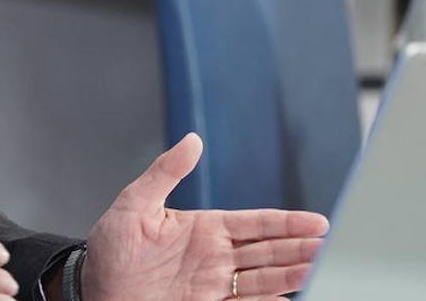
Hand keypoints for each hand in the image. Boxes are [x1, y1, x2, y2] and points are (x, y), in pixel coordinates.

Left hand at [82, 134, 328, 300]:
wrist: (94, 290)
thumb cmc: (109, 250)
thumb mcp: (133, 204)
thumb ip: (165, 172)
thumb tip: (192, 140)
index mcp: (204, 228)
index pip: (255, 223)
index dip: (288, 223)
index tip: (318, 223)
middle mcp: (215, 257)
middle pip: (268, 251)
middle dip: (300, 249)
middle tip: (331, 247)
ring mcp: (213, 285)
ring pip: (263, 280)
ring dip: (291, 275)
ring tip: (320, 271)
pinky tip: (288, 299)